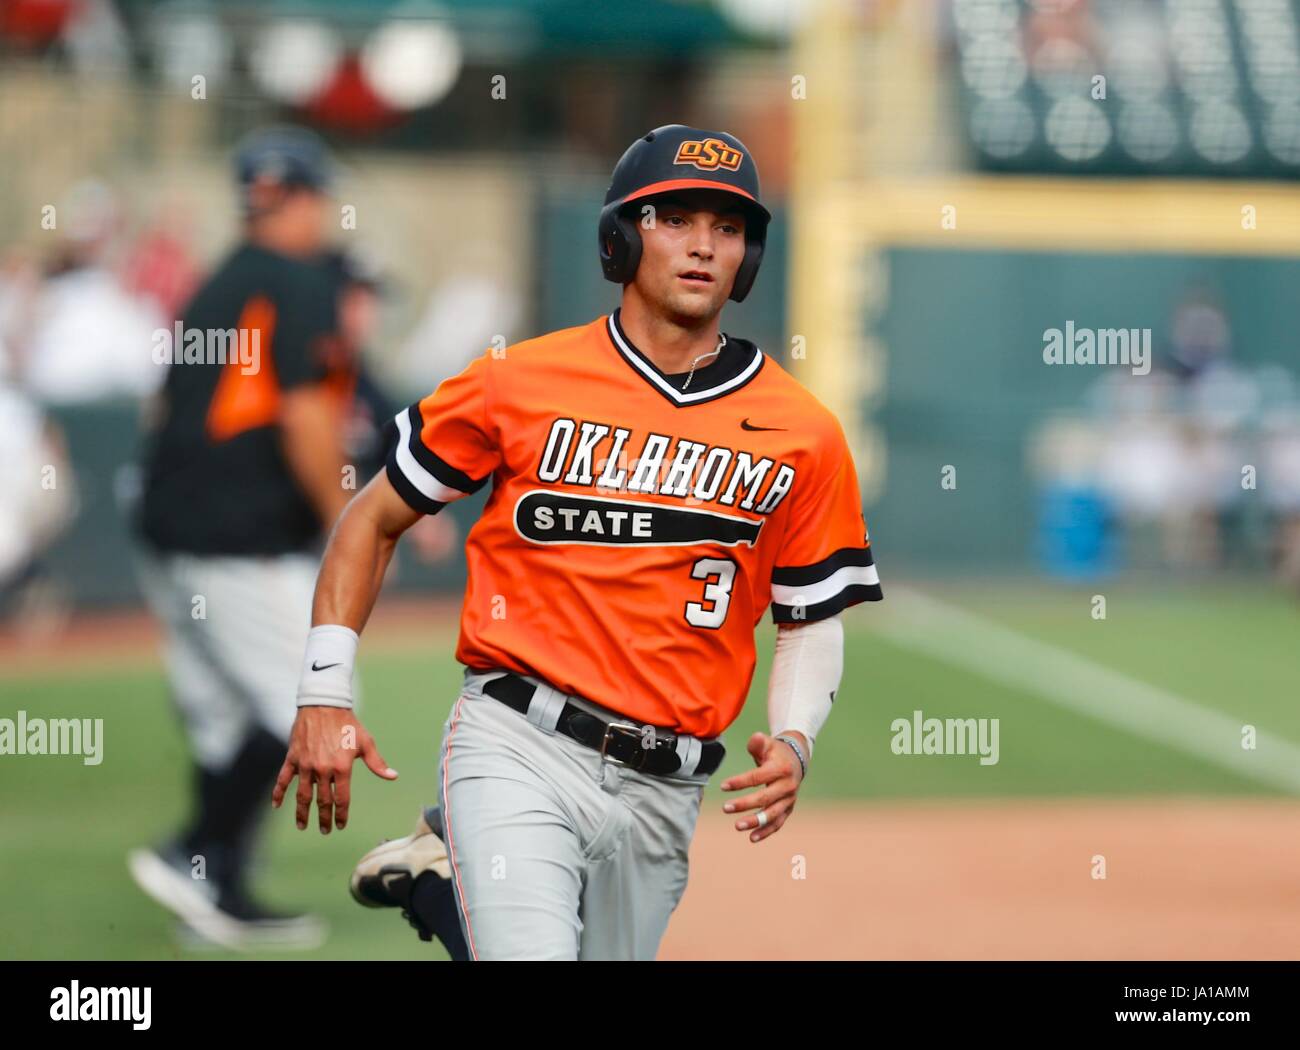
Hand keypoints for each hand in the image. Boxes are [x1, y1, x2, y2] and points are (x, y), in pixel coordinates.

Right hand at [272, 706, 397, 833]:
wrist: (324, 704)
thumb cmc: (347, 723)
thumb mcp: (365, 742)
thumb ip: (377, 763)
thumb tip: (393, 776)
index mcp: (342, 768)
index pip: (341, 799)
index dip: (341, 814)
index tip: (340, 825)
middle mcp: (322, 769)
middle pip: (322, 801)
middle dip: (324, 818)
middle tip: (325, 830)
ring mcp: (305, 765)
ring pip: (302, 795)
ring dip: (302, 813)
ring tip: (303, 826)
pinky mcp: (292, 758)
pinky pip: (283, 779)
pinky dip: (278, 793)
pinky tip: (276, 806)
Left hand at [719, 731, 805, 842]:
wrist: (796, 760)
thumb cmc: (775, 752)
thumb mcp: (767, 742)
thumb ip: (758, 742)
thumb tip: (755, 738)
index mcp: (781, 768)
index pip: (758, 777)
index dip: (740, 782)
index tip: (723, 786)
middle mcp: (788, 786)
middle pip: (765, 798)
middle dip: (744, 804)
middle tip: (725, 808)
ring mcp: (789, 799)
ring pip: (772, 814)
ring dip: (755, 822)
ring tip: (737, 826)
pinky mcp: (788, 809)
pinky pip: (778, 823)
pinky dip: (766, 832)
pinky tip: (752, 838)